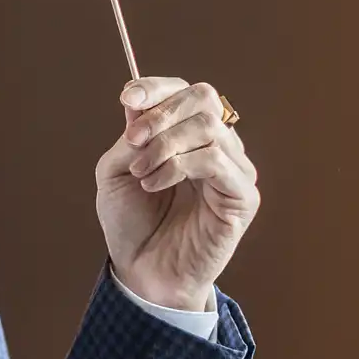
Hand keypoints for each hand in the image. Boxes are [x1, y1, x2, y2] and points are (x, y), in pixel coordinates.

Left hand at [94, 77, 259, 311]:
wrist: (142, 271)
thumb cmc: (131, 223)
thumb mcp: (115, 171)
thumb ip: (131, 136)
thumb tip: (140, 104)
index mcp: (188, 135)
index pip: (185, 92)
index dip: (157, 88)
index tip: (127, 99)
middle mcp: (217, 146)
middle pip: (203, 98)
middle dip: (161, 114)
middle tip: (133, 141)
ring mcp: (234, 169)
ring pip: (207, 128)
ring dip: (164, 145)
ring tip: (142, 173)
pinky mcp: (243, 196)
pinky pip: (215, 161)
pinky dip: (178, 166)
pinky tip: (155, 184)